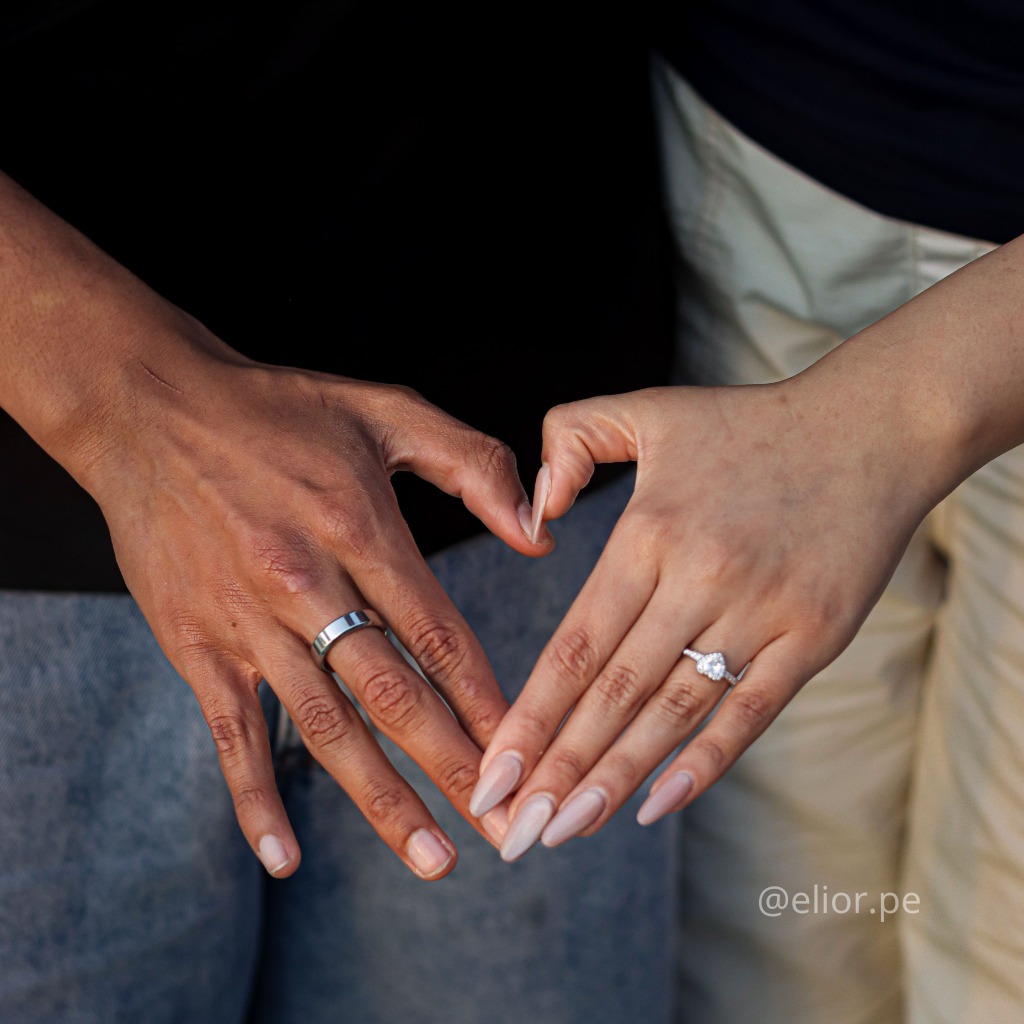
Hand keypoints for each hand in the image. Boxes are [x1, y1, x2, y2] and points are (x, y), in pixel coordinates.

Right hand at [0, 168, 553, 878]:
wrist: (151, 410)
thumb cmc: (278, 410)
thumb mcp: (385, 410)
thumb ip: (473, 464)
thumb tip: (540, 534)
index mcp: (359, 527)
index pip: (439, 634)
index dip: (489, 700)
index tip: (529, 750)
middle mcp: (306, 584)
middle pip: (394, 695)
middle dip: (455, 767)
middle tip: (507, 827)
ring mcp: (247, 623)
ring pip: (325, 729)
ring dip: (382, 800)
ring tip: (433, 857)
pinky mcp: (196, 645)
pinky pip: (231, 735)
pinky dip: (256, 800)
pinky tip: (285, 858)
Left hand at [470, 376, 943, 859]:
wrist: (871, 430)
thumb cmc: (748, 424)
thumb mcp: (646, 409)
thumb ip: (571, 440)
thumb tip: (533, 516)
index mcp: (651, 533)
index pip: (576, 644)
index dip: (531, 713)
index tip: (493, 769)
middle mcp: (700, 579)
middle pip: (614, 692)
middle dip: (558, 766)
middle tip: (513, 830)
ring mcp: (760, 613)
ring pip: (672, 713)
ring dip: (615, 777)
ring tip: (566, 829)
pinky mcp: (812, 637)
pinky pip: (751, 713)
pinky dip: (704, 763)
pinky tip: (656, 805)